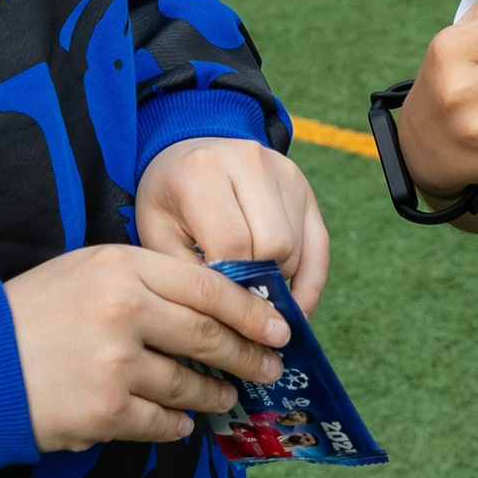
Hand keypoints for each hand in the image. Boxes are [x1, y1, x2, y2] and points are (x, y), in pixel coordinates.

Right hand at [4, 242, 289, 452]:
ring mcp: (116, 363)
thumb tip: (210, 304)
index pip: (208, 286)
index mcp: (123, 265)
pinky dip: (176, 425)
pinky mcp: (104, 411)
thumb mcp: (86, 269)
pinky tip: (181, 423)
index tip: (278, 326)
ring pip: (188, 383)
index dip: (250, 310)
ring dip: (213, 393)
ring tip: (225, 396)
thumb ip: (145, 279)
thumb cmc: (31, 312)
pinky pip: (159, 423)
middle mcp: (125, 310)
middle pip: (208, 335)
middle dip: (246, 355)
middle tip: (269, 367)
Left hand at [136, 136, 329, 314]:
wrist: (187, 153)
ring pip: (295, 247)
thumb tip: (232, 324)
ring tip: (253, 296)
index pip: (232, 243)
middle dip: (258, 285)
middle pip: (273, 244)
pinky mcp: (302, 185)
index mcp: (204, 172)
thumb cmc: (169, 201)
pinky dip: (310, 280)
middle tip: (239, 312)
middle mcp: (249, 162)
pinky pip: (319, 244)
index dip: (230, 288)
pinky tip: (296, 306)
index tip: (222, 317)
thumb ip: (190, 275)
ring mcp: (282, 170)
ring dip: (278, 280)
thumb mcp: (158, 235)